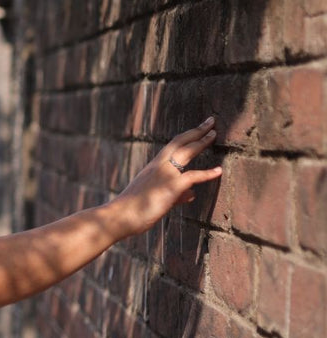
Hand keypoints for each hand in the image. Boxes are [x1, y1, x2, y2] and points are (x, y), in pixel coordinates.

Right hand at [110, 118, 222, 237]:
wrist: (119, 216)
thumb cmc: (132, 210)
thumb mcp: (153, 198)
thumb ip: (176, 194)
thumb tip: (192, 194)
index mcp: (153, 167)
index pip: (172, 145)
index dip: (187, 135)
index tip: (199, 128)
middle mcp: (159, 166)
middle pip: (180, 142)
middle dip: (197, 130)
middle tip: (210, 121)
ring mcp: (165, 175)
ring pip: (186, 152)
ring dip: (201, 141)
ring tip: (214, 134)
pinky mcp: (171, 187)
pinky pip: (193, 176)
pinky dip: (207, 173)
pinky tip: (219, 171)